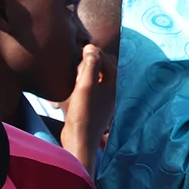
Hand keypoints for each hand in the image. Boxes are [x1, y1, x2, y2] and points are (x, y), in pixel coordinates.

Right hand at [60, 44, 115, 175]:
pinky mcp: (96, 107)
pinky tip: (74, 86)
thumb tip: (91, 47)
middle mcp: (113, 92)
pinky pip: (92, 88)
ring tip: (75, 74)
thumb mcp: (85, 86)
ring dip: (87, 72)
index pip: (107, 60)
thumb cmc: (83, 113)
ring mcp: (105, 100)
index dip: (94, 52)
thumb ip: (90, 66)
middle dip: (92, 62)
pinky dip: (84, 83)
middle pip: (104, 68)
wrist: (79, 141)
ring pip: (97, 77)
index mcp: (114, 85)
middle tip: (78, 63)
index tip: (81, 49)